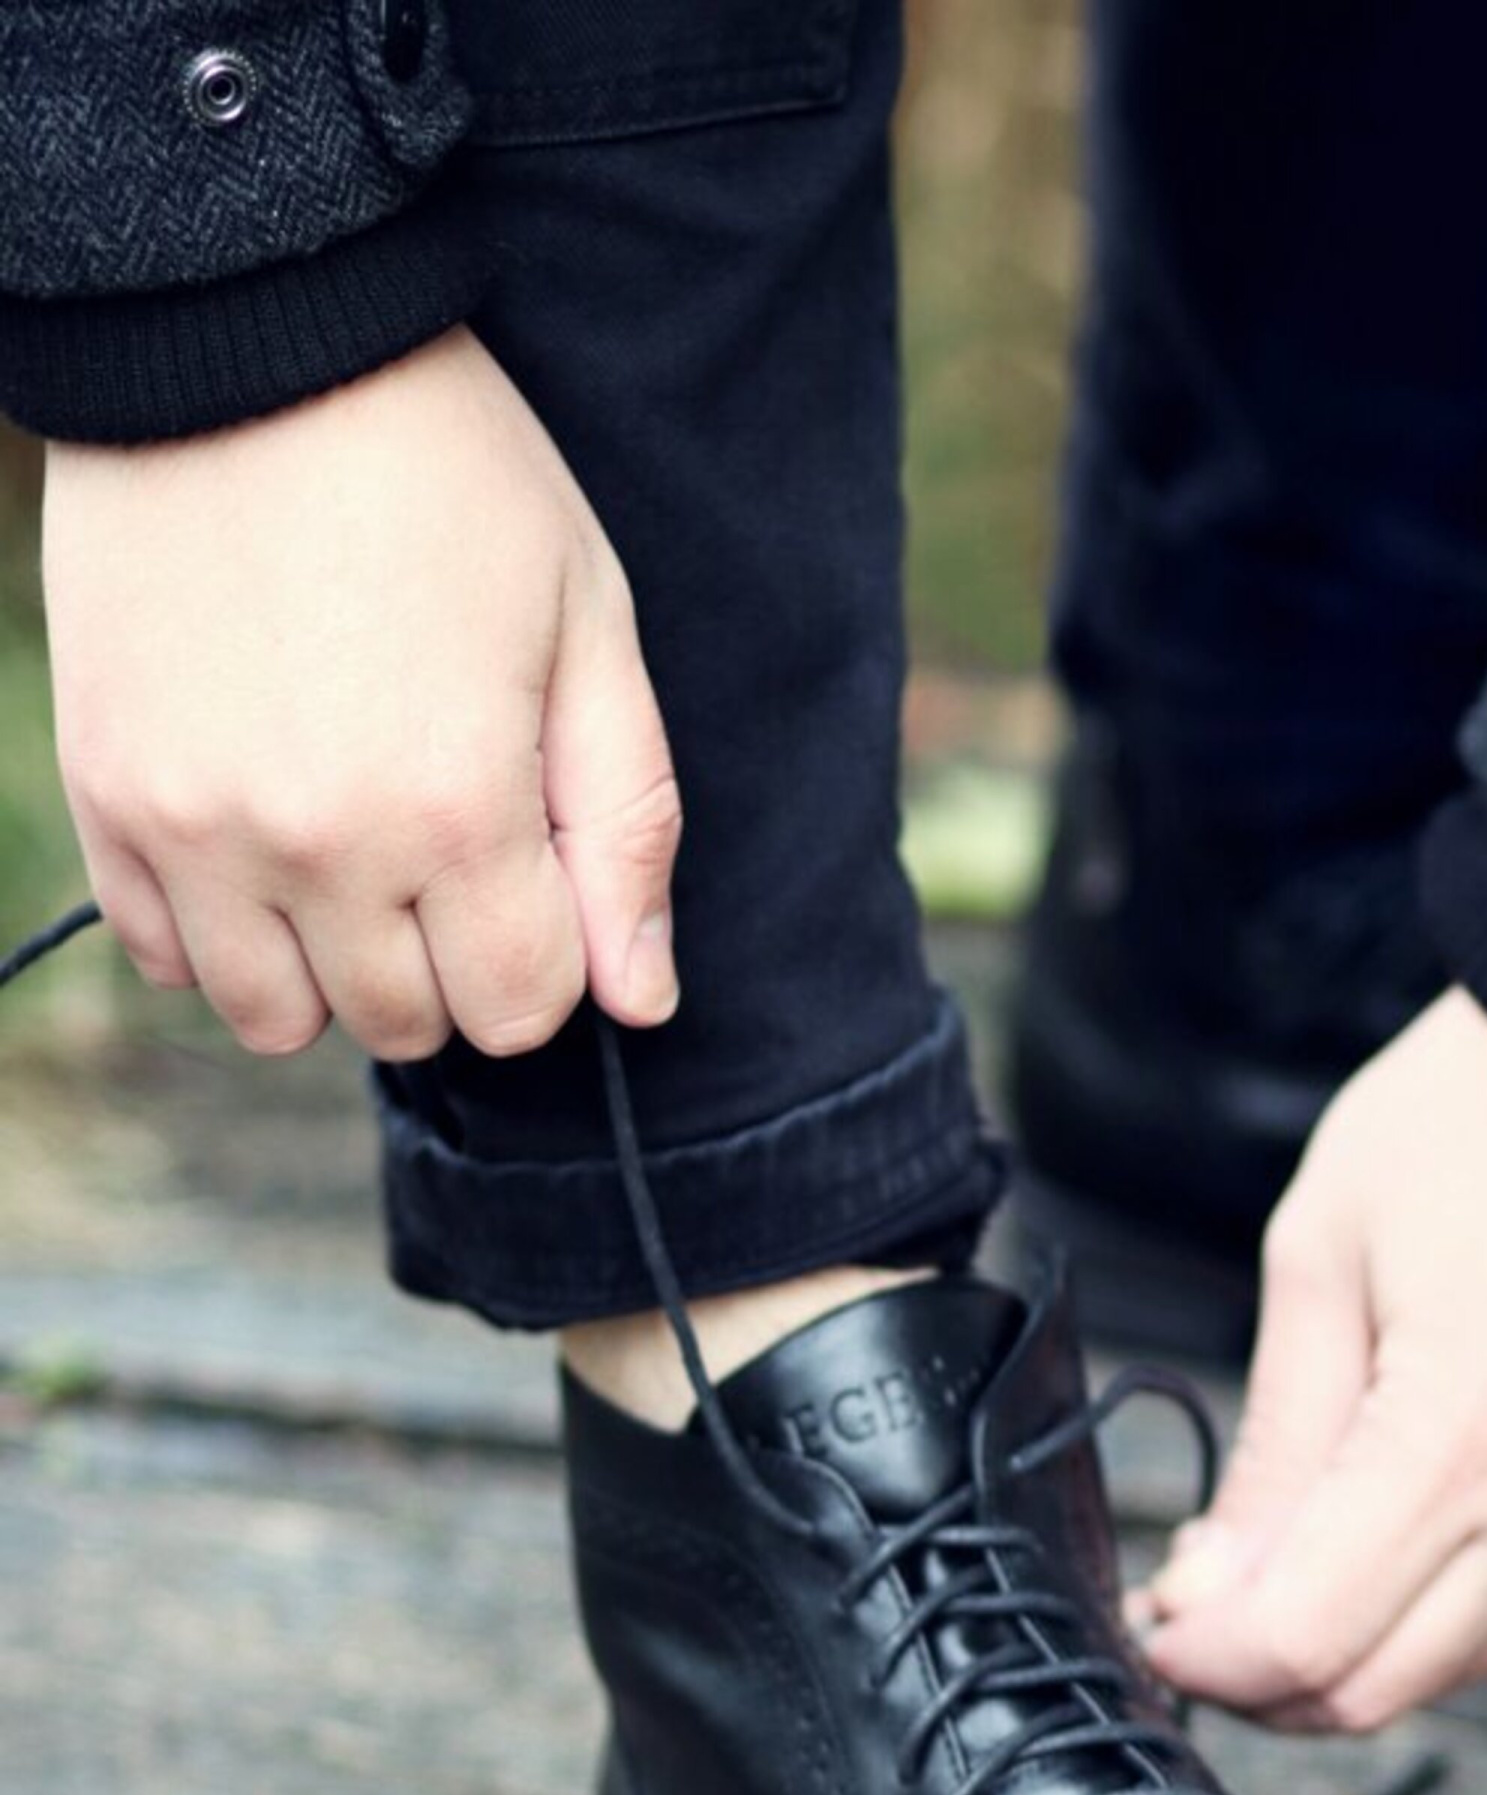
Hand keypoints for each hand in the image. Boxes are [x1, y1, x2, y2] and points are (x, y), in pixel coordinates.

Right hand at [41, 328, 678, 1061]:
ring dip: (330, 969)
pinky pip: (165, 955)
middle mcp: (318, 847)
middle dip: (450, 961)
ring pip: (275, 1021)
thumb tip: (642, 999)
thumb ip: (626, 831)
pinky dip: (219, 930)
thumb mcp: (590, 632)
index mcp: (456, 812)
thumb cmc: (452, 478)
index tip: (532, 855)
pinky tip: (258, 835)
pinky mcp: (106, 795)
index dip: (549, 947)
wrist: (251, 339)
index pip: (522, 1009)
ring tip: (351, 854)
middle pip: (407, 1025)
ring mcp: (194, 828)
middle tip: (446, 839)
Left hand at [1138, 988, 1486, 1728]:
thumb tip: (1214, 1582)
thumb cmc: (1477, 1120)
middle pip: (1375, 1688)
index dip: (1206, 1656)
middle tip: (1191, 1610)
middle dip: (1260, 1678)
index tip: (1153, 1619)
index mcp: (1458, 1444)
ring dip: (1341, 1657)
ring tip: (1264, 1579)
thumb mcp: (1321, 1260)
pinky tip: (1361, 1556)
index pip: (1304, 1639)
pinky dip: (1422, 1621)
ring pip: (1446, 1671)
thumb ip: (1276, 1448)